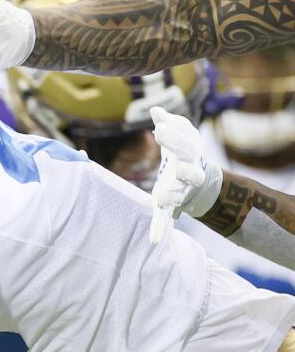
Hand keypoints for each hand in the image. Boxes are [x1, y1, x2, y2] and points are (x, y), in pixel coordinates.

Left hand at [148, 106, 223, 244]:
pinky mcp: (170, 205)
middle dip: (183, 170)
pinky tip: (152, 241)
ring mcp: (181, 192)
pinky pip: (165, 218)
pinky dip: (159, 228)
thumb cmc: (186, 153)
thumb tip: (155, 110)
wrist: (200, 180)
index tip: (159, 130)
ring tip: (160, 201)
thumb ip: (170, 124)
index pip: (184, 145)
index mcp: (189, 155)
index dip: (174, 137)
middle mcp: (189, 175)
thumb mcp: (181, 136)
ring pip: (179, 196)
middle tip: (176, 167)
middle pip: (188, 173)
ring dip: (172, 198)